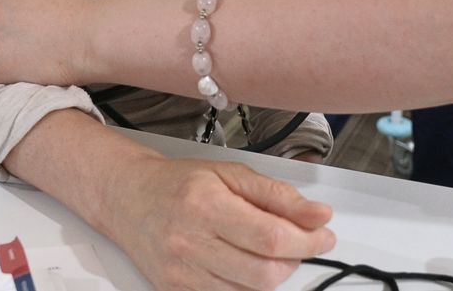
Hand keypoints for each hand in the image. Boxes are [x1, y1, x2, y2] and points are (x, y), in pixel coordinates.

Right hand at [102, 154, 335, 290]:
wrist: (128, 198)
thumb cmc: (178, 184)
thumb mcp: (230, 174)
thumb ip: (277, 195)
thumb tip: (318, 215)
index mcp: (206, 205)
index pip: (271, 237)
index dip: (307, 240)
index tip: (324, 235)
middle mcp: (190, 242)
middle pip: (265, 273)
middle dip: (294, 259)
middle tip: (298, 243)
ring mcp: (182, 273)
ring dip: (272, 274)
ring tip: (266, 250)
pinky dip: (247, 286)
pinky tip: (244, 265)